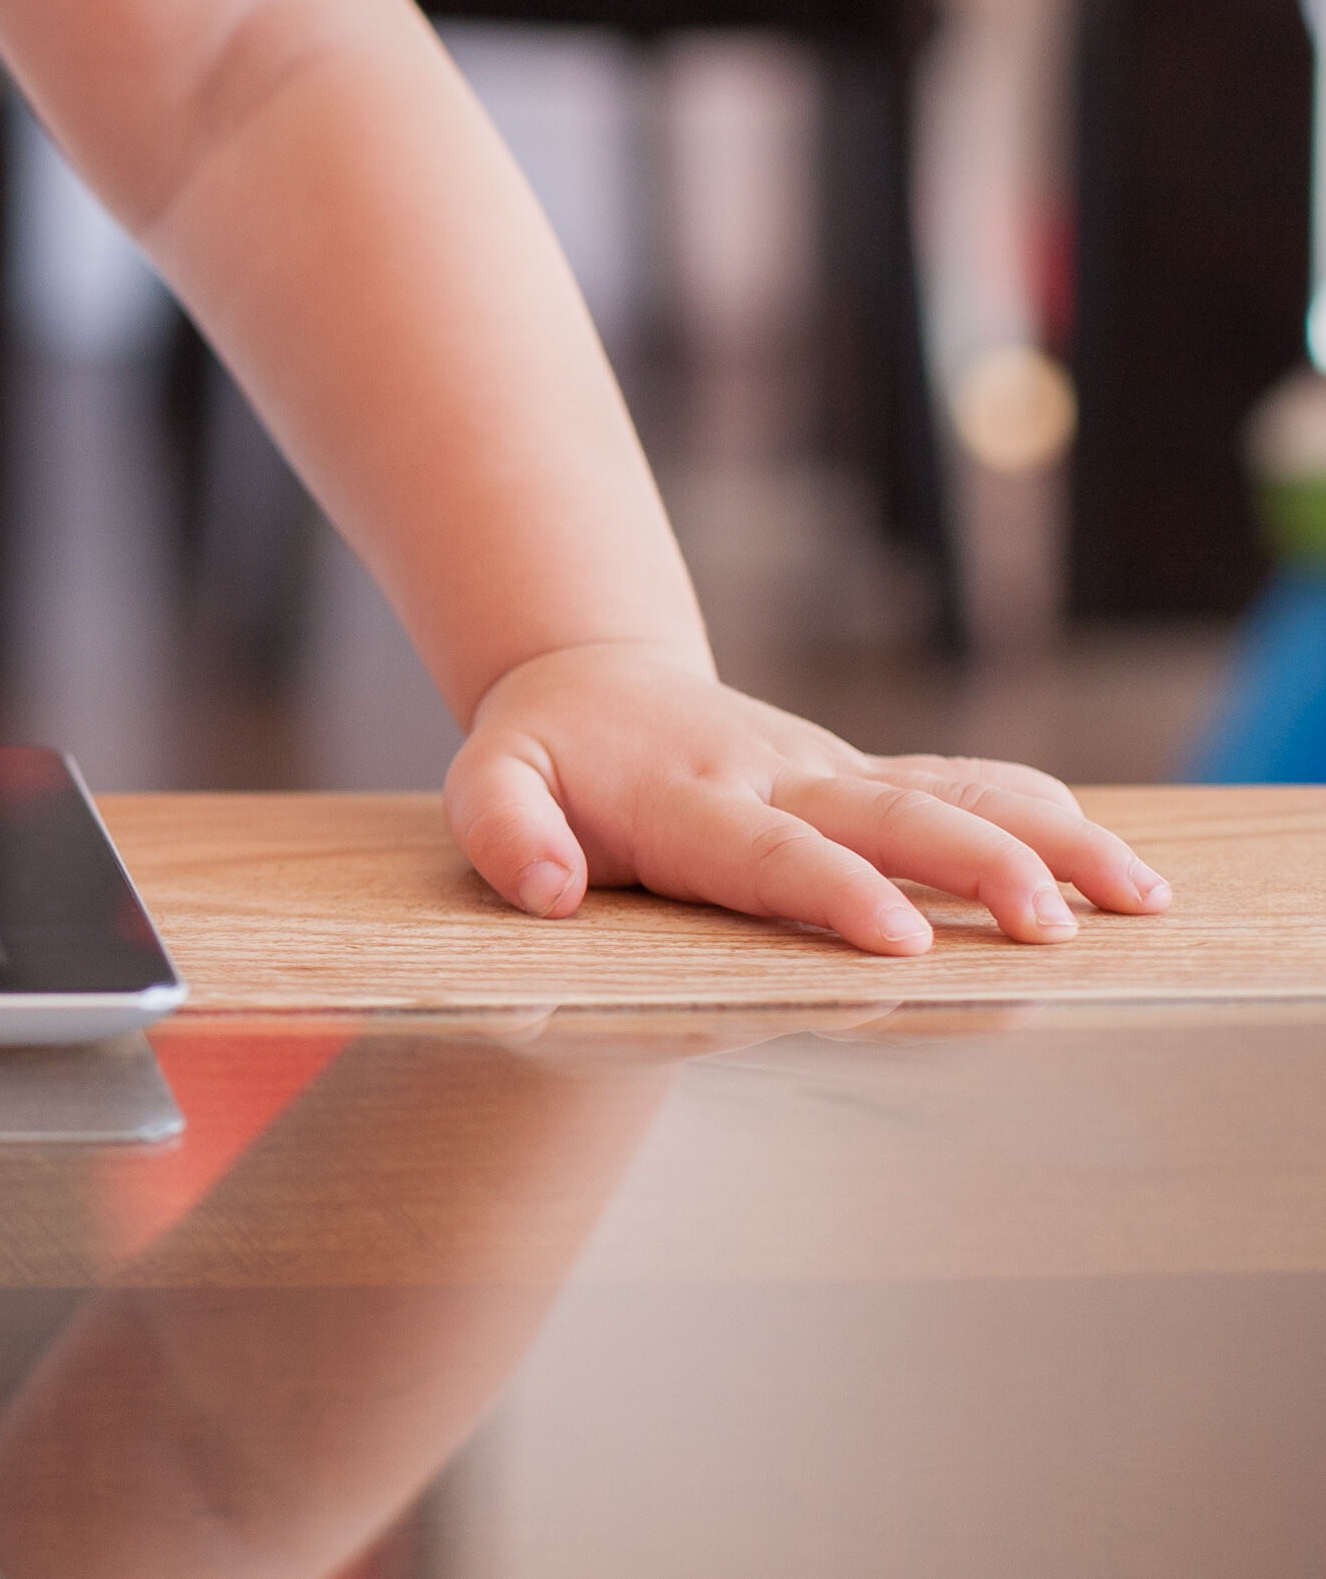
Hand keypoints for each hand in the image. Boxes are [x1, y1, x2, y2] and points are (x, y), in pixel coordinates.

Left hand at [443, 644, 1171, 954]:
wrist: (590, 679)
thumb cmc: (543, 754)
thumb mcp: (487, 781)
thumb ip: (504, 832)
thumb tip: (545, 891)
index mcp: (687, 798)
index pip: (765, 852)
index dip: (830, 892)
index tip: (898, 940)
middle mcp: (777, 778)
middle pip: (886, 820)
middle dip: (971, 868)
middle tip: (1048, 924)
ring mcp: (831, 772)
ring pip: (950, 798)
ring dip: (1043, 842)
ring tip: (1133, 897)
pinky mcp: (864, 774)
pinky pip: (960, 785)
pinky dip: (1039, 814)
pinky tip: (1117, 865)